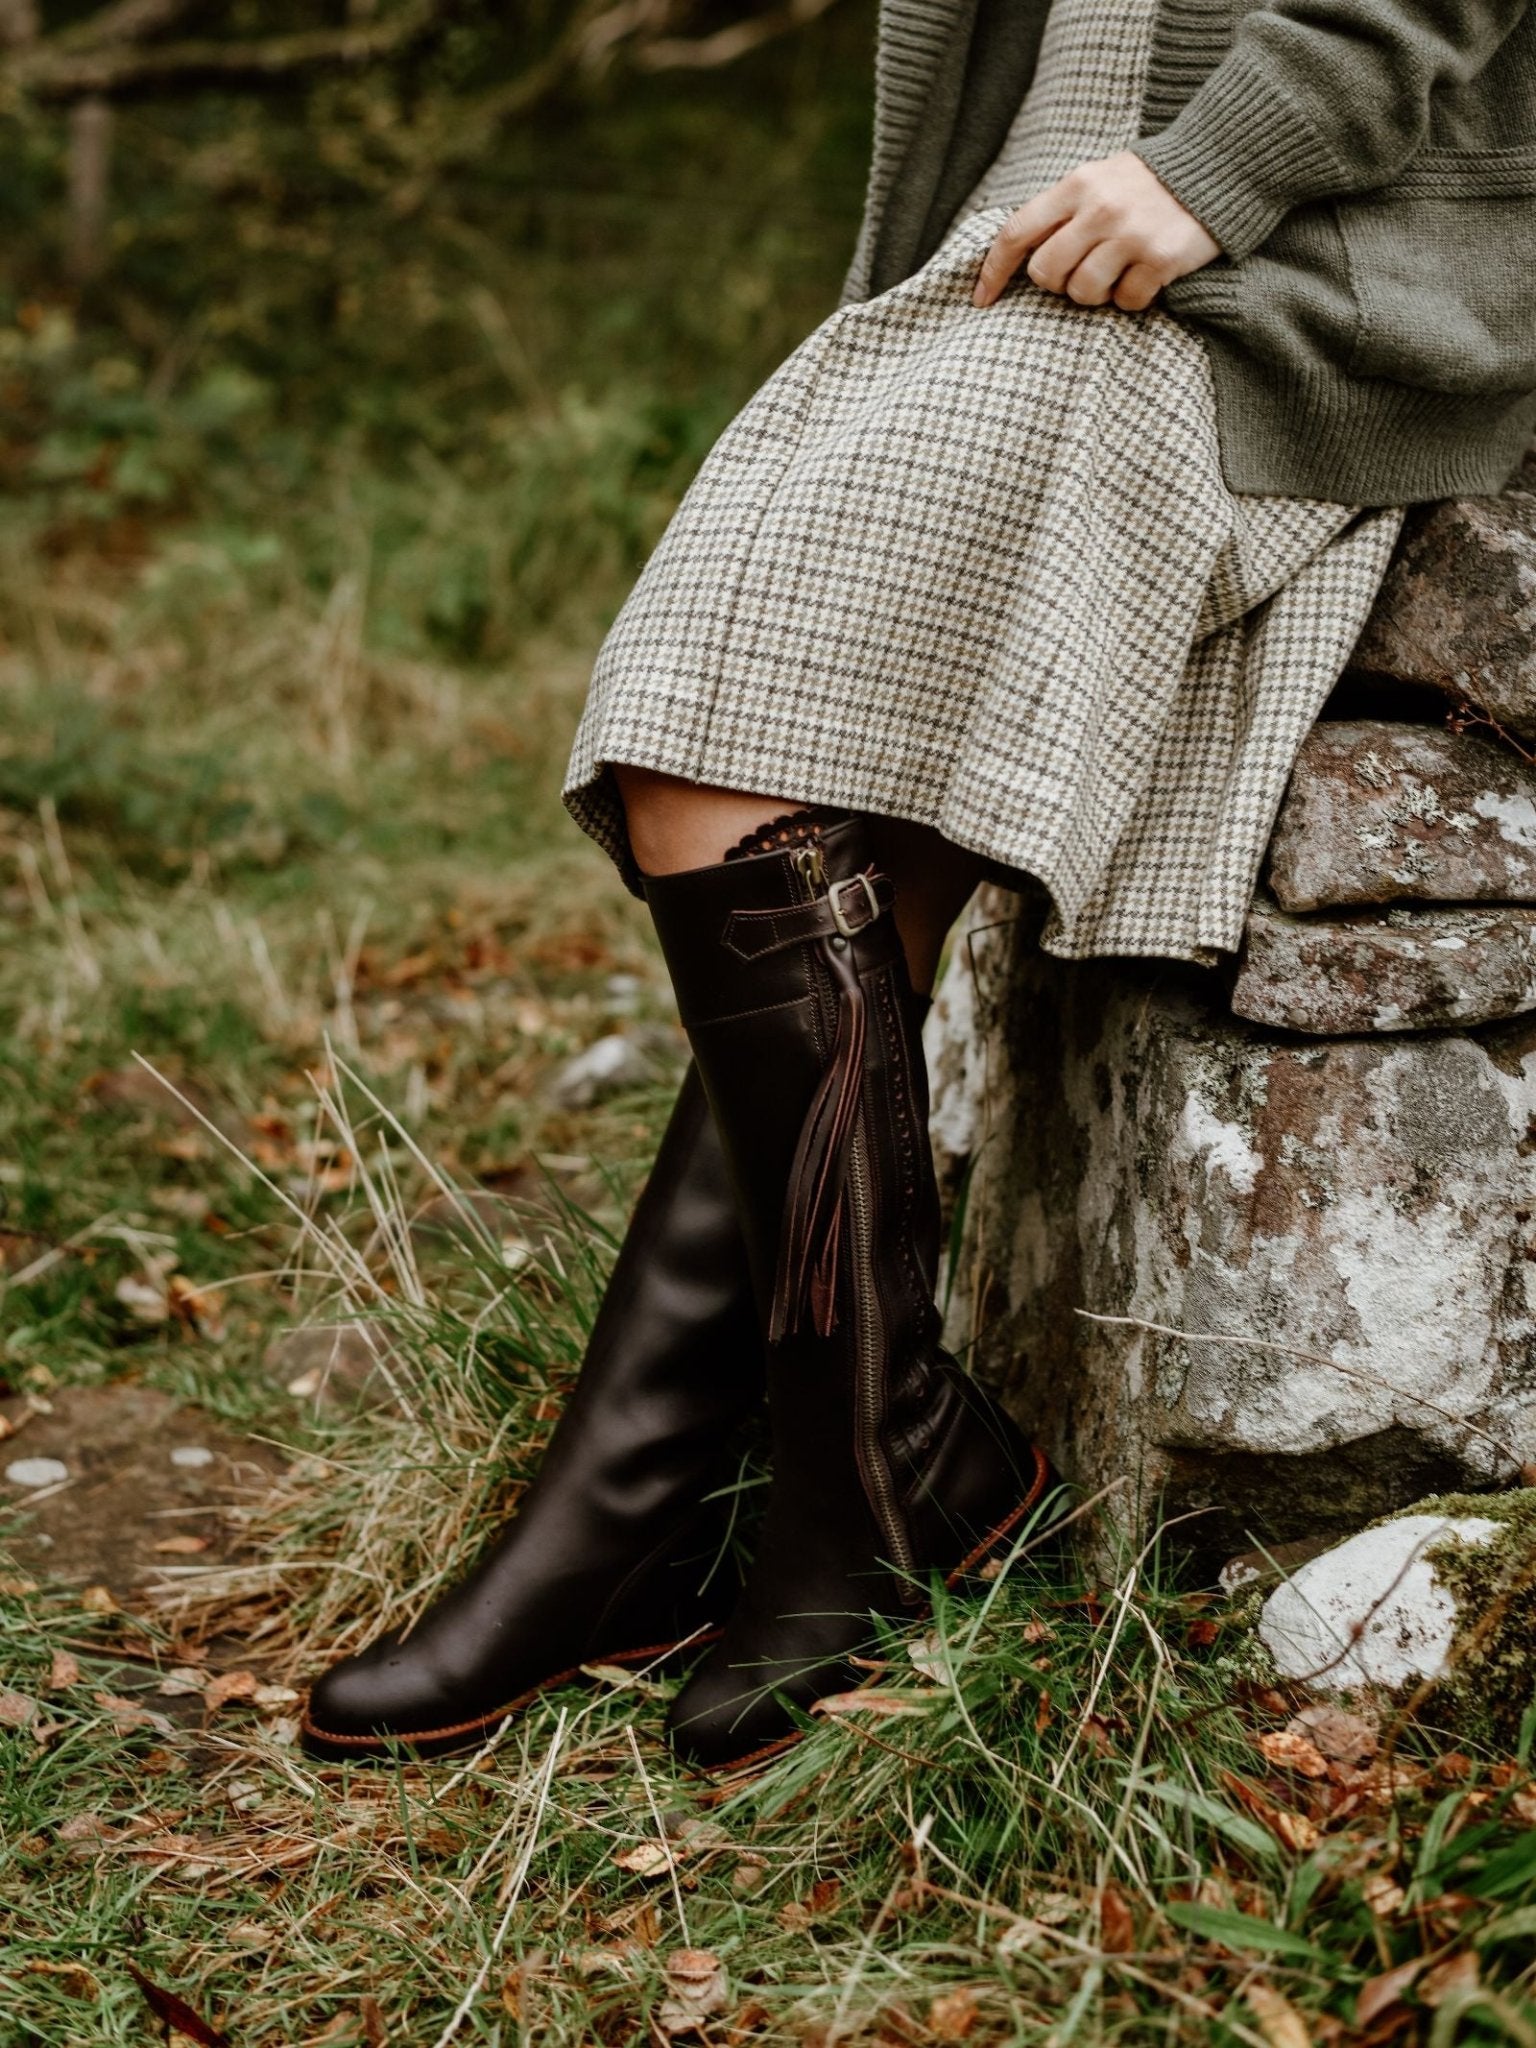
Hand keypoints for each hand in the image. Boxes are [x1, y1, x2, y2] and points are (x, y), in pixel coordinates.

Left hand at [972, 150, 1220, 312]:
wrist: (1216, 168)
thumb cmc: (1146, 184)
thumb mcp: (1098, 180)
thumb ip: (1061, 211)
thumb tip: (1019, 256)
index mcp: (1077, 185)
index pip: (1017, 232)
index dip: (993, 271)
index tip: (981, 300)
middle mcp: (1100, 209)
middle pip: (1047, 273)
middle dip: (1058, 283)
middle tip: (1082, 270)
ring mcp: (1131, 235)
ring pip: (1083, 293)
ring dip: (1096, 294)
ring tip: (1117, 272)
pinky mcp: (1160, 259)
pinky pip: (1126, 303)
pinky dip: (1132, 299)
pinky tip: (1146, 276)